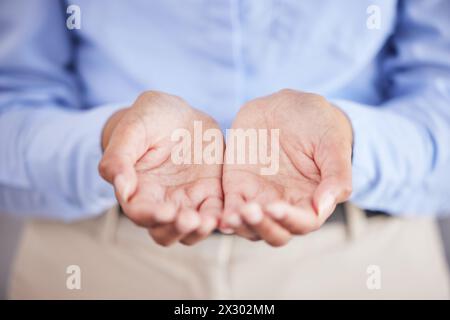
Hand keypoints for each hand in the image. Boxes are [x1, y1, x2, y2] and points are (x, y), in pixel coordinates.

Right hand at [99, 91, 223, 245]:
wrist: (182, 114)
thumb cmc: (150, 118)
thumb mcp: (132, 129)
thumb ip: (119, 157)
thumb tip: (120, 187)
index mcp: (138, 189)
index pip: (140, 213)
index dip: (151, 217)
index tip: (166, 212)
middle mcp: (161, 201)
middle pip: (165, 232)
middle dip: (176, 230)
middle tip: (190, 219)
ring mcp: (188, 200)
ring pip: (191, 231)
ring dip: (200, 231)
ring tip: (210, 221)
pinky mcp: (211, 194)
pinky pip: (217, 213)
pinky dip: (223, 217)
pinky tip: (231, 213)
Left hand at [220, 89, 352, 245]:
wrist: (289, 105)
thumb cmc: (319, 124)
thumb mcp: (333, 143)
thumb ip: (335, 176)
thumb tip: (324, 207)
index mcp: (311, 199)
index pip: (303, 222)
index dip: (290, 220)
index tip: (276, 207)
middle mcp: (285, 204)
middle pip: (274, 232)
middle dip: (263, 227)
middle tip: (251, 211)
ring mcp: (260, 196)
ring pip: (250, 225)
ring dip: (241, 226)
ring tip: (232, 216)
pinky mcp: (238, 184)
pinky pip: (230, 205)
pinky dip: (225, 214)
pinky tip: (219, 216)